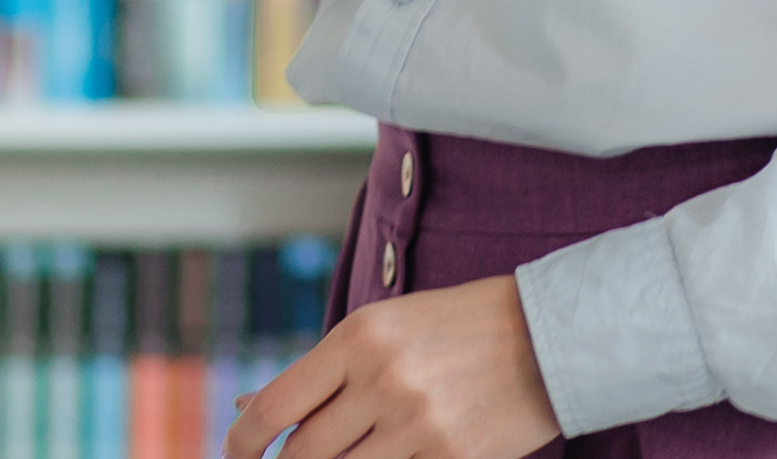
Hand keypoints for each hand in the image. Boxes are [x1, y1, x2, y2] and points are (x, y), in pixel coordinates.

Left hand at [224, 277, 559, 458]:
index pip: (277, 404)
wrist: (540, 338)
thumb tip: (245, 409)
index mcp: (359, 336)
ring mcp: (418, 424)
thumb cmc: (448, 330)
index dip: (243, 441)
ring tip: (340, 454)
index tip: (235, 455)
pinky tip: (382, 458)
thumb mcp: (379, 330)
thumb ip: (318, 373)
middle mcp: (382, 379)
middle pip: (305, 452)